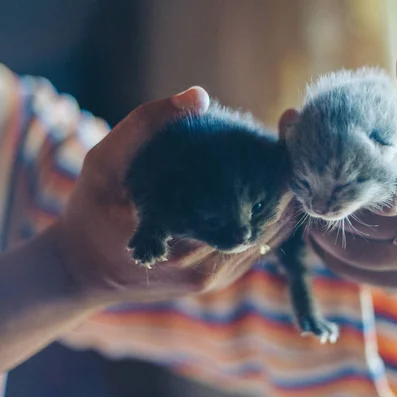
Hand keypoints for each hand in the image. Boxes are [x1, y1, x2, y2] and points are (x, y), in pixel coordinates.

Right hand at [52, 87, 293, 305]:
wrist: (83, 269)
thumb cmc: (91, 212)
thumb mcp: (104, 162)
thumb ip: (146, 126)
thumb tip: (200, 96)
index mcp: (187, 243)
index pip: (257, 205)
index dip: (281, 166)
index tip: (290, 125)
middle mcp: (210, 267)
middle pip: (273, 221)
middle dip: (287, 178)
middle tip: (291, 137)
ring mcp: (216, 278)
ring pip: (271, 236)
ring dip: (283, 198)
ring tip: (285, 157)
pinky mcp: (216, 278)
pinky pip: (257, 247)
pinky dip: (269, 216)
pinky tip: (269, 187)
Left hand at [279, 29, 396, 292]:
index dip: (357, 181)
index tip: (328, 164)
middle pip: (369, 222)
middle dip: (335, 201)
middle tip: (305, 180)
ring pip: (357, 252)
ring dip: (325, 229)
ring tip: (311, 204)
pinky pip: (355, 273)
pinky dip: (330, 252)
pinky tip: (322, 230)